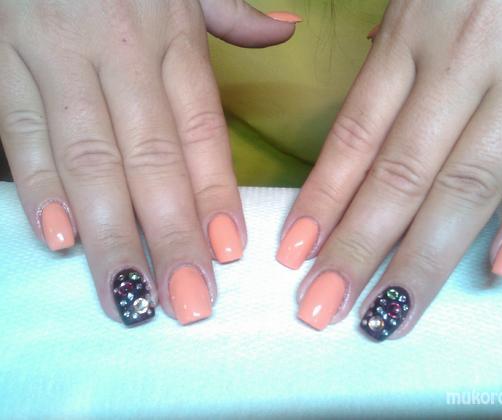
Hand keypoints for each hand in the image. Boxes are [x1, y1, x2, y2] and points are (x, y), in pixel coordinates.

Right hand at [0, 0, 297, 325]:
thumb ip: (232, 15)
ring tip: (132, 293)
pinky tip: (59, 237)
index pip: (200, 128)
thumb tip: (287, 31)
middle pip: (150, 157)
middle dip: (171, 235)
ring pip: (87, 155)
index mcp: (172, 32)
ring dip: (111, 232)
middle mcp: (119, 48)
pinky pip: (17, 128)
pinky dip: (36, 184)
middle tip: (188, 302)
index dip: (215, 193)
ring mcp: (54, 53)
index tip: (229, 254)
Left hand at [277, 0, 501, 339]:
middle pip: (400, 174)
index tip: (293, 254)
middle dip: (357, 248)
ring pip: (466, 183)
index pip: (354, 136)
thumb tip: (363, 112)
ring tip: (387, 314)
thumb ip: (395, 55)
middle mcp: (462, 61)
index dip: (321, 200)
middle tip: (322, 309)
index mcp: (412, 34)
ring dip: (423, 256)